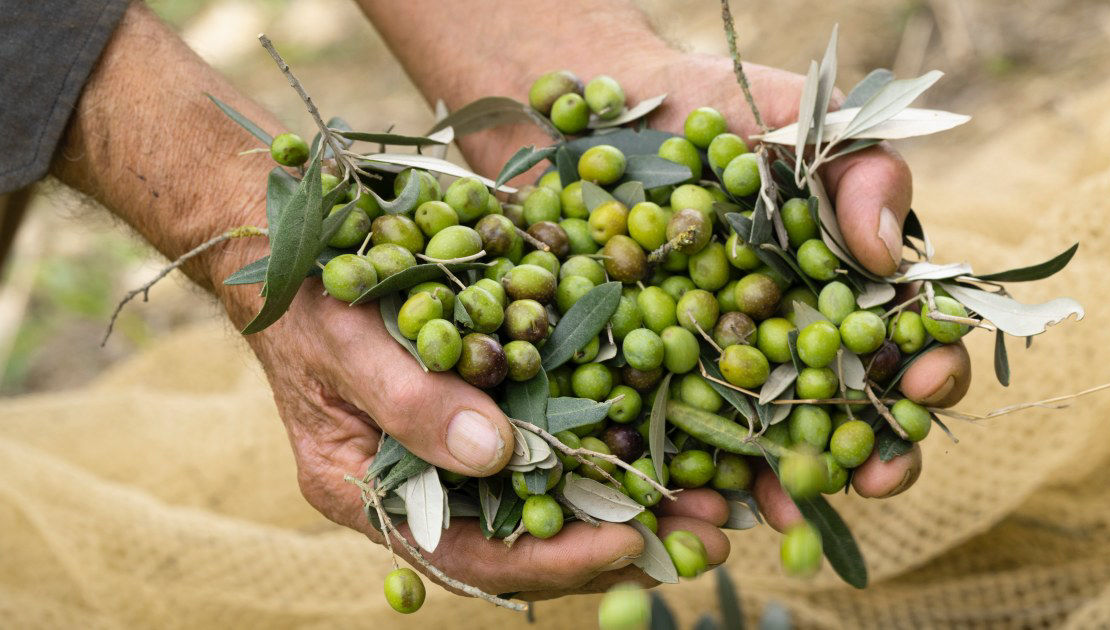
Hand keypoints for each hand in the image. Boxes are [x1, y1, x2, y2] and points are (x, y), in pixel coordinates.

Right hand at [233, 277, 730, 598]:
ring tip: (717, 501)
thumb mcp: (347, 344)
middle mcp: (421, 485)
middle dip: (620, 541)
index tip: (630, 543)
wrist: (285, 243)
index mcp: (371, 493)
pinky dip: (610, 451)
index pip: (473, 553)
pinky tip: (670, 442)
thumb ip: (411, 402)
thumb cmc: (307, 295)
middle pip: (529, 539)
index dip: (554, 557)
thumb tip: (494, 453)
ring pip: (552, 500)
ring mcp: (454, 450)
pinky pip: (553, 447)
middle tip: (711, 533)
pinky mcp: (483, 409)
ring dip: (631, 502)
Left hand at [623, 51, 971, 526]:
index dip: (931, 365)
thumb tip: (886, 249)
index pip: (909, 336)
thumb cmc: (711, 112)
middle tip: (877, 476)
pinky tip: (710, 508)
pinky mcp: (658, 381)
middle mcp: (795, 332)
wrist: (592, 117)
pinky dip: (701, 478)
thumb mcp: (795, 119)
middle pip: (853, 405)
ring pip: (775, 438)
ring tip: (794, 507)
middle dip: (874, 449)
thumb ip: (858, 169)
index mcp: (843, 280)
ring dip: (795, 482)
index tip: (930, 380)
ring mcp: (728, 364)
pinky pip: (684, 439)